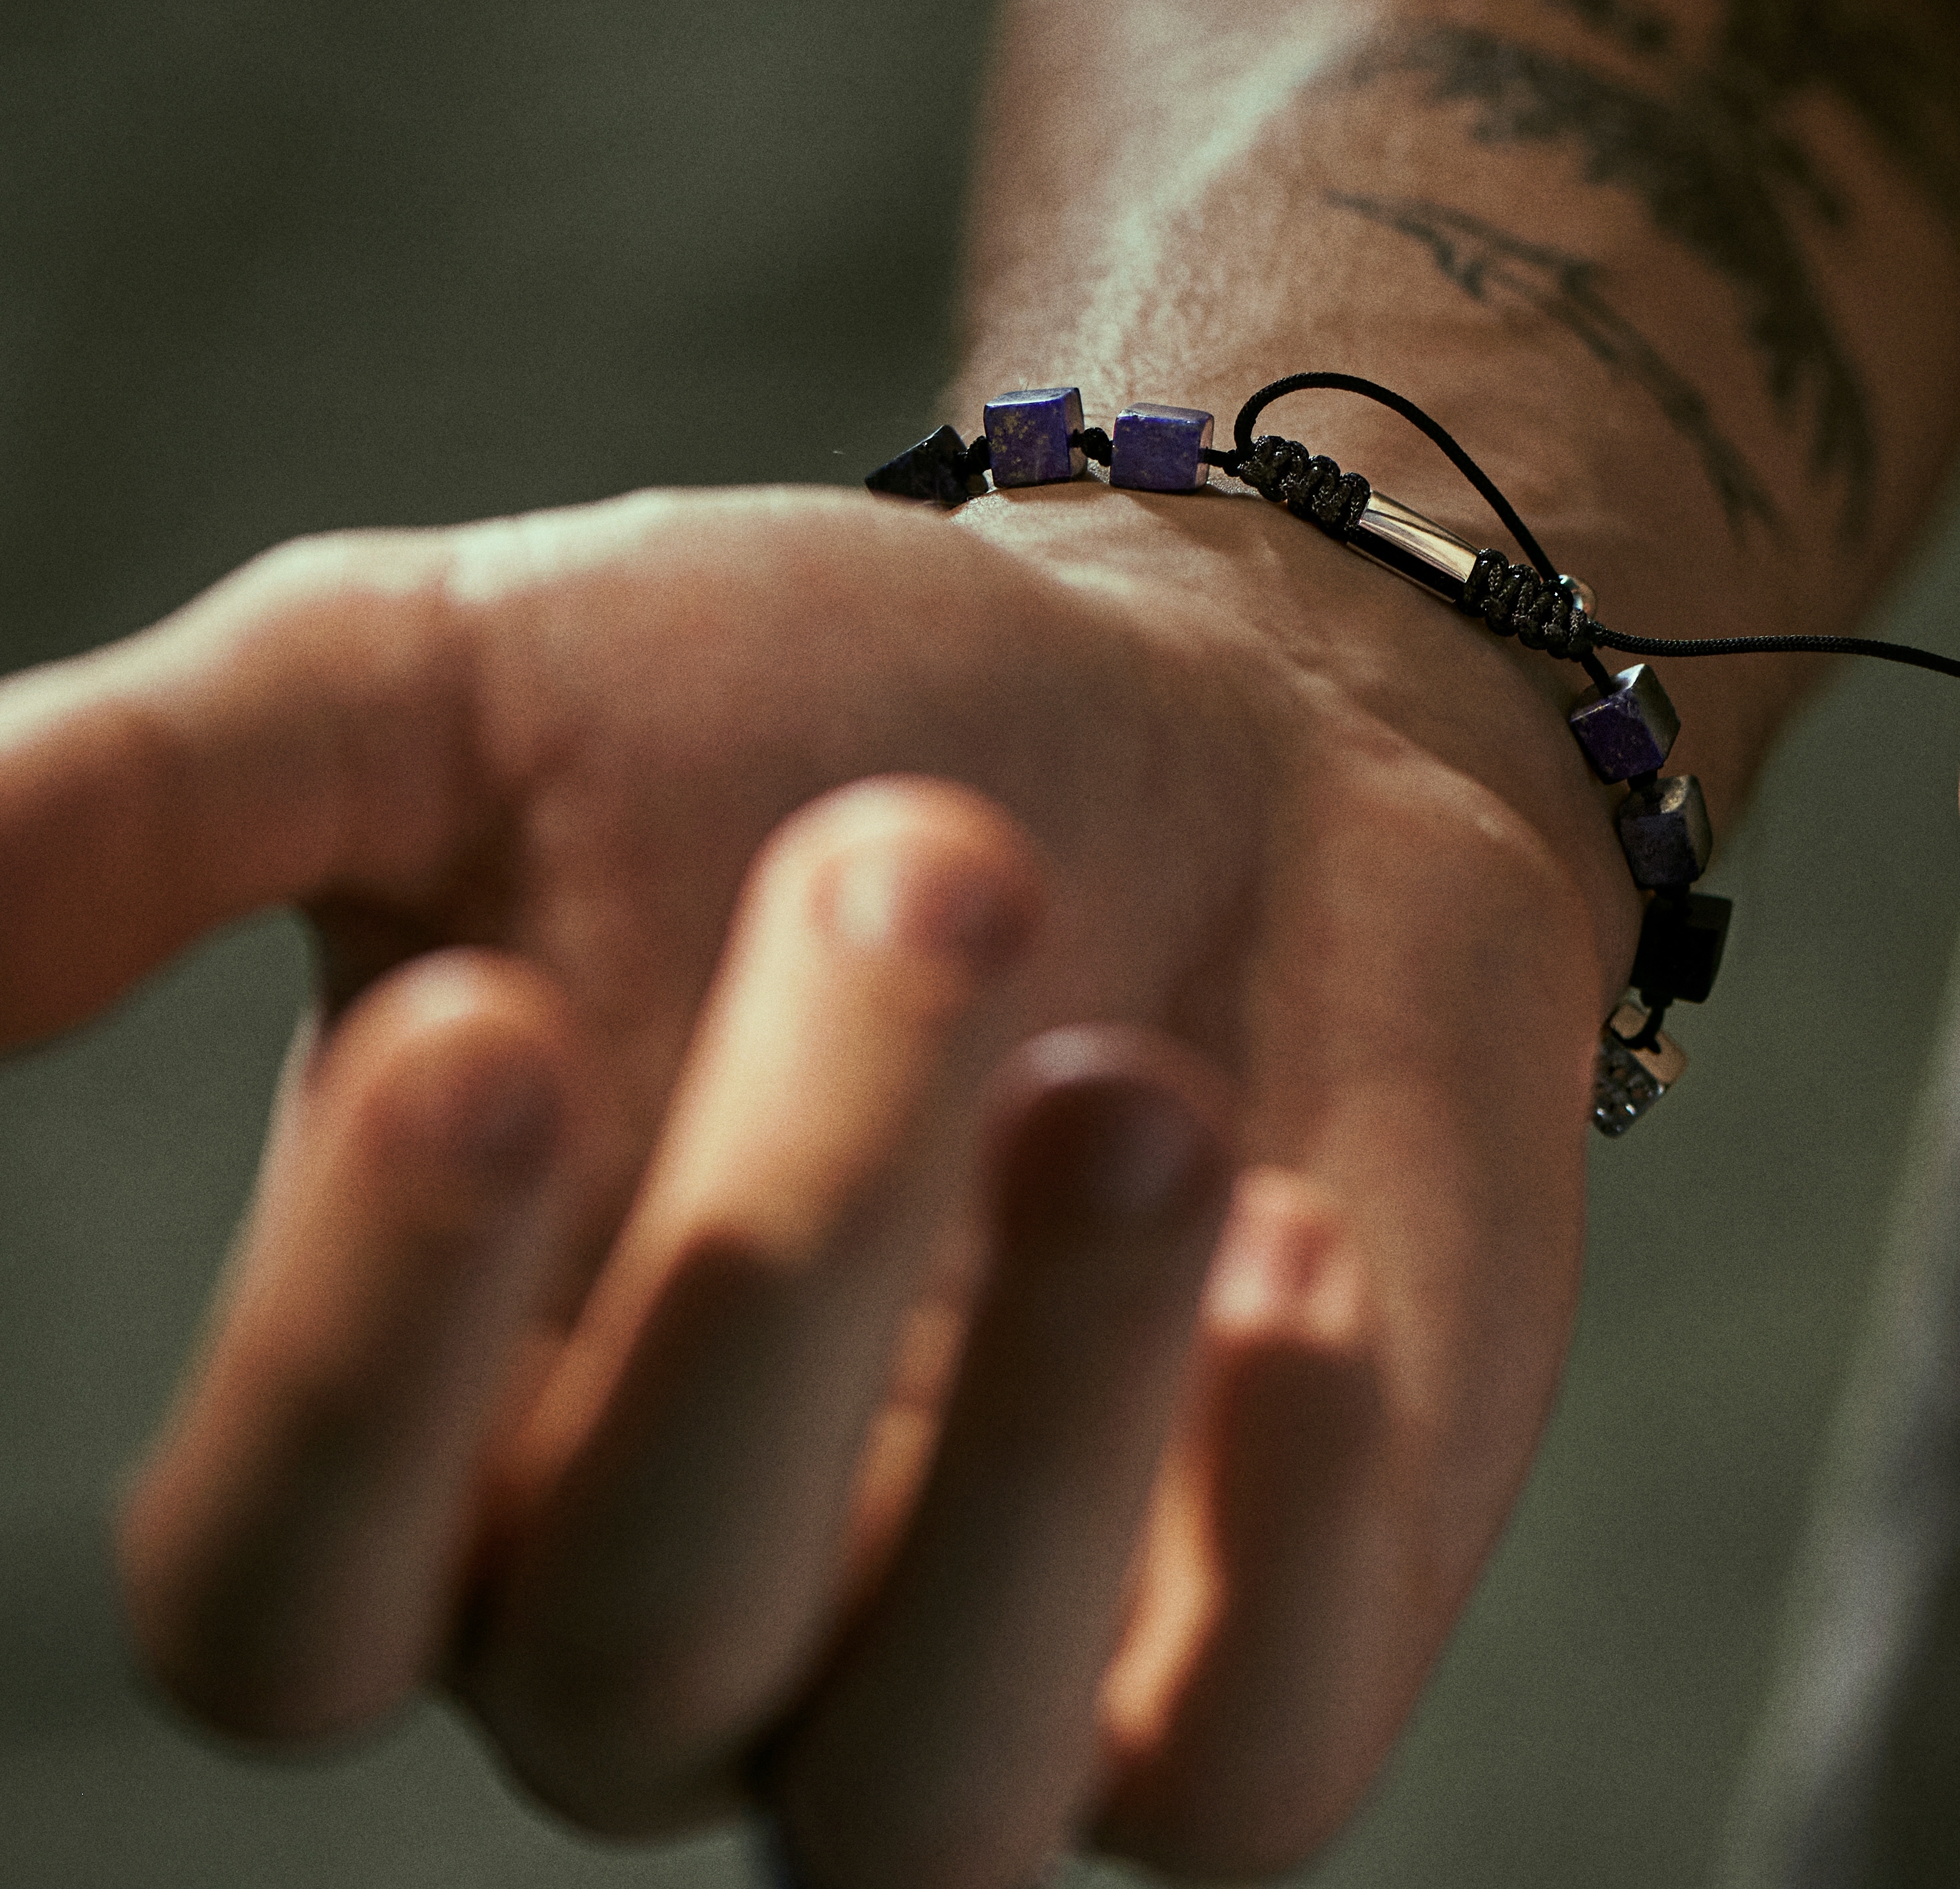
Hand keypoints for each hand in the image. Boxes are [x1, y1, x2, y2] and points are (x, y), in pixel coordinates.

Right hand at [0, 476, 1621, 1881]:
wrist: (1209, 710)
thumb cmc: (818, 698)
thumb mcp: (459, 686)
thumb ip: (148, 800)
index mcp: (442, 1425)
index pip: (275, 1583)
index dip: (349, 1348)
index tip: (484, 1018)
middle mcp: (679, 1606)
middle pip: (637, 1629)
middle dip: (780, 1246)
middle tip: (921, 857)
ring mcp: (976, 1658)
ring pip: (927, 1787)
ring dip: (1045, 1423)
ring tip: (1129, 1080)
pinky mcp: (1249, 1645)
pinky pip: (1242, 1770)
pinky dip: (1280, 1525)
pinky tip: (1305, 1251)